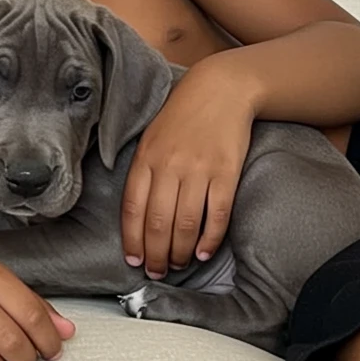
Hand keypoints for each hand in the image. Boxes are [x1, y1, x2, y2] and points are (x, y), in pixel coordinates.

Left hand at [121, 54, 257, 278]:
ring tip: (179, 264)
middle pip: (158, 222)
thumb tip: (135, 211)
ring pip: (186, 224)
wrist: (220, 89)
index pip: (133, 208)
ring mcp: (199, 169)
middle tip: (157, 271)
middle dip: (156, 254)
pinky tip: (204, 252)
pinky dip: (210, 239)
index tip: (134, 259)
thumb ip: (142, 170)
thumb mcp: (151, 137)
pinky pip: (216, 214)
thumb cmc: (182, 115)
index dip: (132, 239)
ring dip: (181, 252)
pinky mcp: (226, 172)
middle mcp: (170, 165)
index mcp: (146, 157)